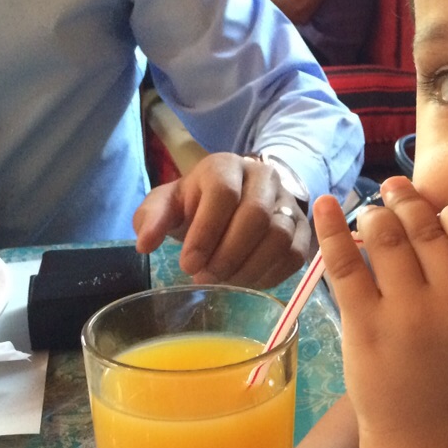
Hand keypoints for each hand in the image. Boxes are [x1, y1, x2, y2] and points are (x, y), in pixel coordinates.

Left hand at [133, 152, 311, 288]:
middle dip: (227, 255)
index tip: (188, 264)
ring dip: (248, 268)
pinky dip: (269, 276)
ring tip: (224, 282)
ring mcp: (288, 203)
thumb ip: (151, 218)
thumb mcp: (168, 205)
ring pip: (279, 238)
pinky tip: (245, 281)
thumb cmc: (197, 204)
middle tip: (205, 277)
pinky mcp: (303, 230)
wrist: (235, 201)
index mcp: (227, 166)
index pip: (224, 194)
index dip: (205, 233)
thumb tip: (145, 244)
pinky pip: (294, 256)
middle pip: (257, 216)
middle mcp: (264, 178)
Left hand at [313, 177, 447, 447]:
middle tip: (394, 191)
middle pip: (425, 226)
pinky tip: (323, 205)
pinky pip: (345, 264)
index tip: (437, 213)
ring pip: (386, 235)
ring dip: (374, 216)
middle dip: (406, 201)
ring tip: (370, 216)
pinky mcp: (366, 325)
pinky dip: (330, 229)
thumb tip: (440, 218)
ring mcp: (407, 312)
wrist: (429, 442)